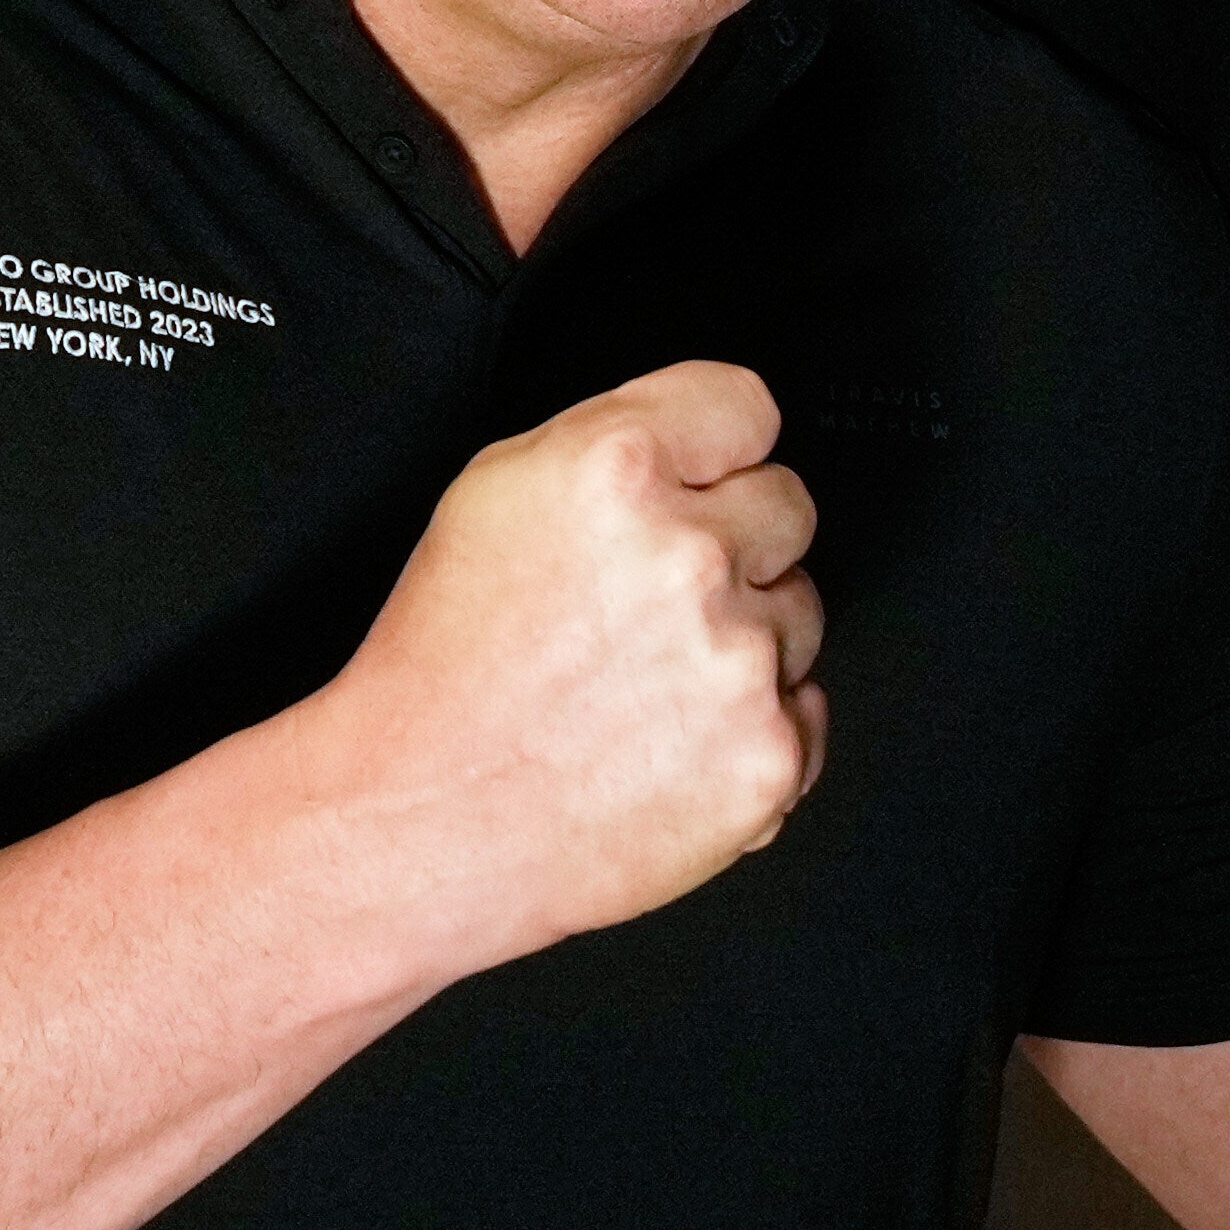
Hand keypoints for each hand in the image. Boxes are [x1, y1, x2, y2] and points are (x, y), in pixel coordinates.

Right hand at [292, 362, 822, 966]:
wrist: (423, 823)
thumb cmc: (444, 672)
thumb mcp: (495, 496)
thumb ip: (613, 442)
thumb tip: (700, 439)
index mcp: (616, 470)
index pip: (746, 407)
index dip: (715, 451)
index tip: (698, 483)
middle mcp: (688, 556)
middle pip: (788, 506)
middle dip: (733, 543)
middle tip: (647, 604)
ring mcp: (737, 661)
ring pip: (799, 613)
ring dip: (741, 642)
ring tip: (639, 686)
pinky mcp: (766, 757)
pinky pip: (806, 713)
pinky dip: (753, 733)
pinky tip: (668, 744)